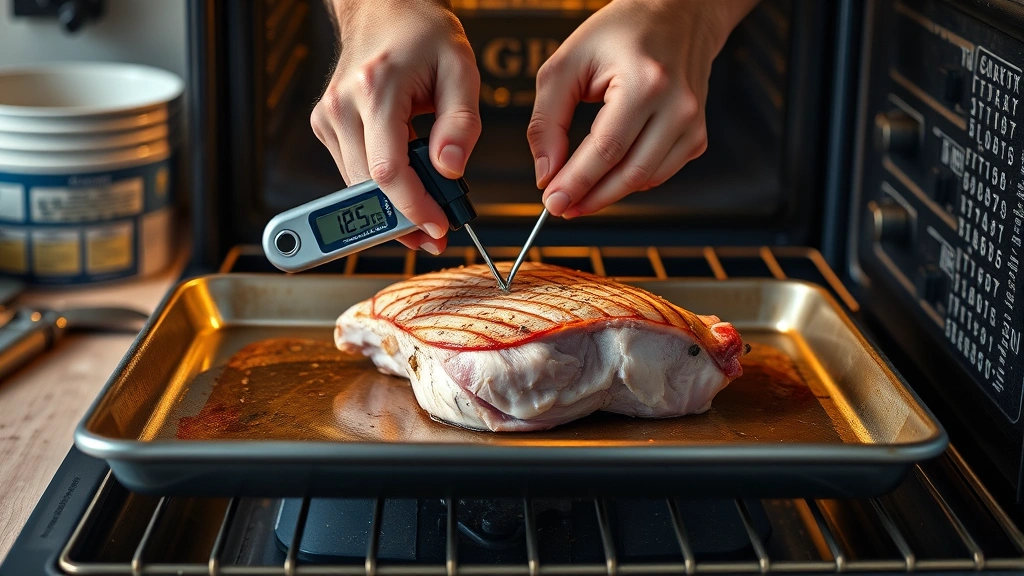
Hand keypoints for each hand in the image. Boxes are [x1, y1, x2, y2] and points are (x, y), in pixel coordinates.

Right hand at [312, 0, 480, 253]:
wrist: (383, 8)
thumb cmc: (422, 33)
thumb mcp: (460, 68)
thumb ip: (461, 122)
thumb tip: (451, 169)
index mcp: (376, 90)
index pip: (388, 170)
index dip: (412, 207)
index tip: (437, 228)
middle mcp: (342, 106)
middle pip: (368, 186)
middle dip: (403, 218)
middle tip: (435, 233)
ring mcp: (329, 117)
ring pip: (356, 186)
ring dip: (390, 209)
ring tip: (426, 213)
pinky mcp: (326, 126)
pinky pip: (353, 172)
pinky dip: (379, 188)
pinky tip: (405, 186)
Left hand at [528, 0, 757, 217]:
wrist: (676, 14)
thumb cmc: (620, 33)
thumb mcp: (567, 64)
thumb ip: (548, 120)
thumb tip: (547, 172)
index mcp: (645, 82)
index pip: (607, 149)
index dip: (577, 182)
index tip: (552, 202)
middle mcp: (677, 105)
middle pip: (629, 173)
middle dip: (590, 197)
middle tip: (561, 206)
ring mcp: (692, 123)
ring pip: (645, 180)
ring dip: (609, 193)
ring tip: (579, 194)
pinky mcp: (697, 136)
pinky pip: (659, 173)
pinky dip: (630, 180)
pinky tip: (609, 175)